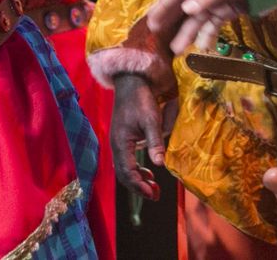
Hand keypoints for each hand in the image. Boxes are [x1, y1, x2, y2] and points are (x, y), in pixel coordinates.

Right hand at [110, 74, 165, 198]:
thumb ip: (155, 142)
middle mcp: (117, 145)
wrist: (131, 81)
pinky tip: (148, 172)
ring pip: (125, 169)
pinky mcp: (123, 138)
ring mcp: (119, 142)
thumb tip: (160, 165)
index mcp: (121, 143)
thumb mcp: (151, 119)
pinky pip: (127, 160)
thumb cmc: (141, 98)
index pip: (127, 172)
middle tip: (155, 195)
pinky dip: (136, 169)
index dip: (139, 186)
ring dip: (138, 180)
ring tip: (153, 187)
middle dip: (138, 187)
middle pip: (124, 174)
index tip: (153, 194)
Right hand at [147, 0, 247, 54]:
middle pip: (182, 8)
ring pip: (196, 21)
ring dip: (186, 34)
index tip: (151, 20)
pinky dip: (206, 37)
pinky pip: (211, 27)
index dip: (163, 6)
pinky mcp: (224, 14)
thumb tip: (186, 9)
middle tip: (155, 35)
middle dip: (170, 22)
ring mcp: (213, 4)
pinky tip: (201, 47)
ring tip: (177, 49)